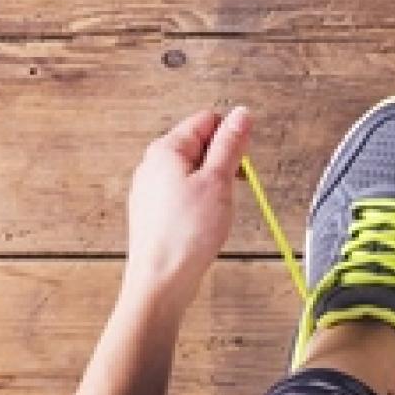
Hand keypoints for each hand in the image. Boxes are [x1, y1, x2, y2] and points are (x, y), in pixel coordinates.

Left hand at [125, 107, 251, 308]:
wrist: (161, 281)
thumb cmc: (187, 233)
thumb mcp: (218, 181)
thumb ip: (231, 144)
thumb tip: (242, 114)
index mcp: (166, 149)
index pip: (208, 120)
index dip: (231, 138)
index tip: (240, 164)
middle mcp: (153, 163)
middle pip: (200, 144)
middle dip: (223, 163)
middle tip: (228, 190)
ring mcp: (151, 188)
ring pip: (194, 170)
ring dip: (214, 184)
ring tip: (216, 210)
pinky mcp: (155, 210)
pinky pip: (185, 192)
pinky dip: (201, 202)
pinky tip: (203, 222)